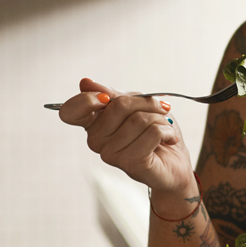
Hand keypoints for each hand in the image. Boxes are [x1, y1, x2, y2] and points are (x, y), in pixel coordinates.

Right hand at [56, 77, 195, 195]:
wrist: (175, 163)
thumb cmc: (154, 132)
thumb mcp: (135, 105)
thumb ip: (112, 94)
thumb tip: (85, 82)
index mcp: (93, 124)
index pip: (71, 111)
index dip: (87, 99)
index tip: (108, 98)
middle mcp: (96, 141)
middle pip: (119, 105)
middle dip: (147, 104)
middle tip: (159, 111)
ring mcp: (111, 155)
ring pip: (139, 119)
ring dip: (160, 119)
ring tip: (164, 129)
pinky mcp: (130, 163)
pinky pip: (153, 132)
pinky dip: (167, 131)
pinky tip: (169, 140)